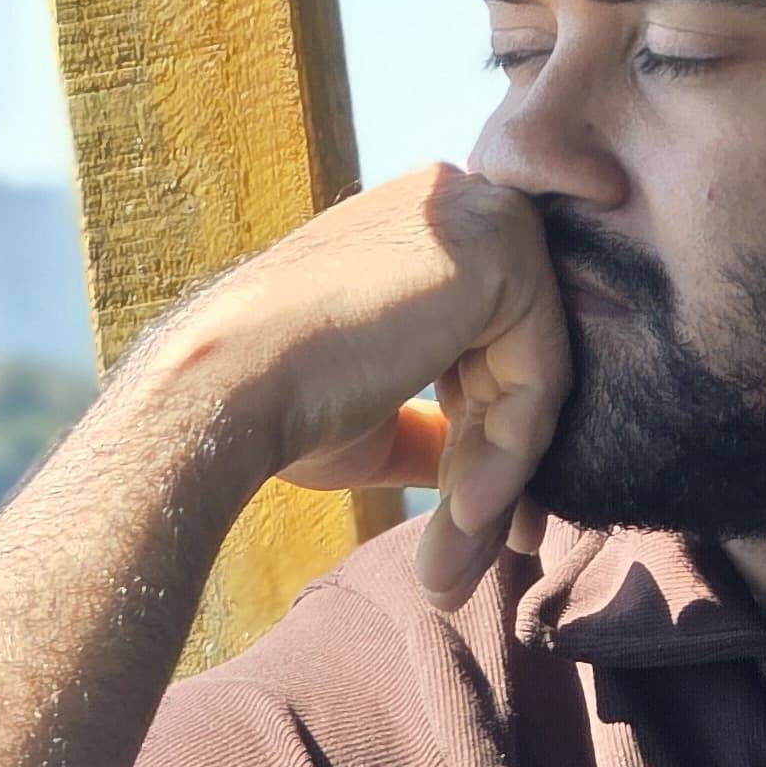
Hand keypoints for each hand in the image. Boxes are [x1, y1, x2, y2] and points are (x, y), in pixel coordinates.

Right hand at [131, 165, 570, 610]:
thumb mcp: (380, 416)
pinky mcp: (502, 250)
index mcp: (423, 229)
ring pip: (532, 377)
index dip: (487, 441)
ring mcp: (483, 216)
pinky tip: (464, 513)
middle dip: (498, 471)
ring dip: (496, 481)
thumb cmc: (282, 404)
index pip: (488, 344)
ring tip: (449, 564)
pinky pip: (540, 374)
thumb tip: (492, 475)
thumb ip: (443, 424)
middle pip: (515, 361)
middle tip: (467, 561)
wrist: (225, 387)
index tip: (475, 523)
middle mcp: (458, 202)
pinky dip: (511, 454)